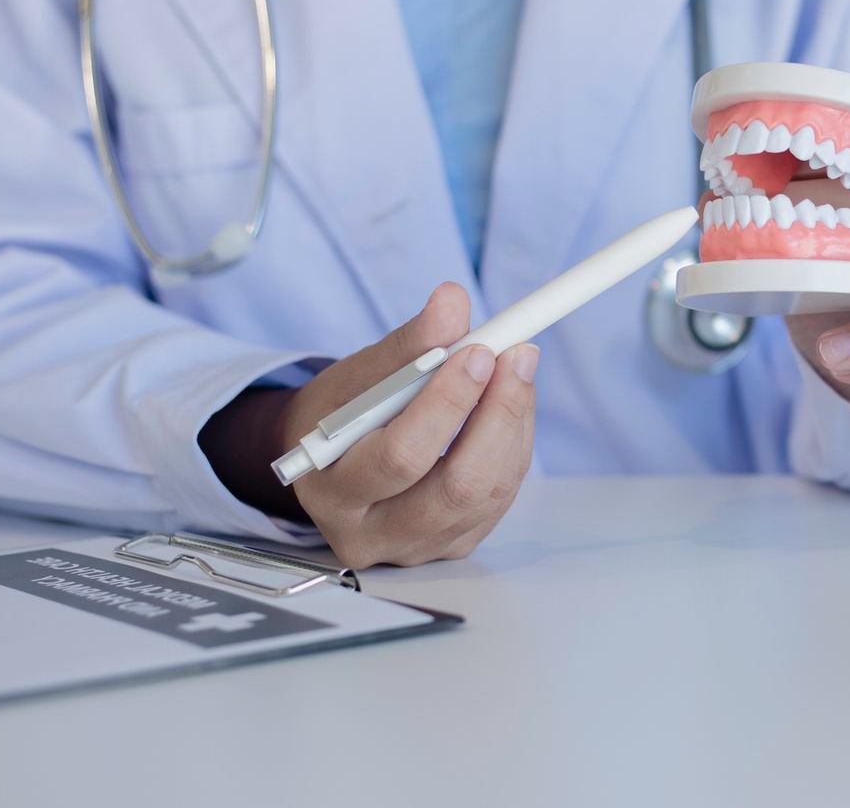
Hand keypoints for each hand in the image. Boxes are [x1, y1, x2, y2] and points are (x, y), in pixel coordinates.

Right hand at [281, 284, 537, 567]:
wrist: (332, 462)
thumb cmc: (341, 414)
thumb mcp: (358, 376)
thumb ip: (407, 344)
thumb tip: (453, 301)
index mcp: (332, 493)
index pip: (400, 456)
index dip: (447, 403)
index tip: (478, 349)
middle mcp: (372, 535)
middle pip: (456, 487)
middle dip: (496, 414)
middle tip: (516, 354)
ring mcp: (418, 548)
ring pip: (489, 492)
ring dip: (514, 421)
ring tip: (518, 364)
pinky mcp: (453, 544)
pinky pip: (500, 497)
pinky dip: (515, 443)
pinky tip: (512, 401)